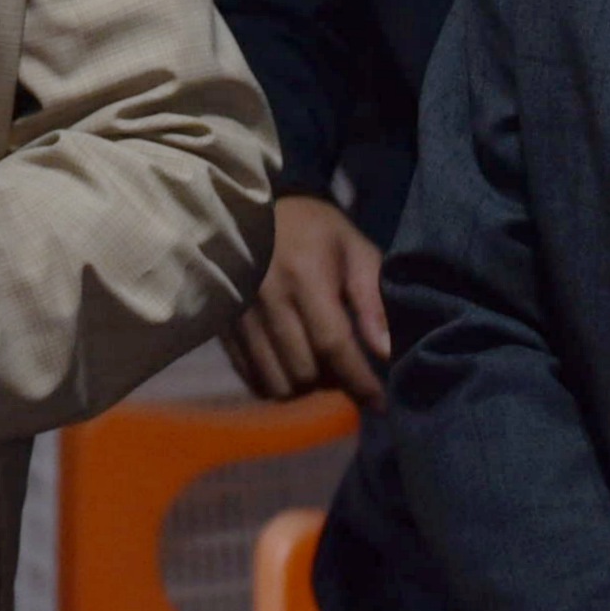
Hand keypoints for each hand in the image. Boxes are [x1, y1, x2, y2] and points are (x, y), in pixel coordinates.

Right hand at [228, 188, 393, 408]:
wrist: (252, 208)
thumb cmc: (314, 229)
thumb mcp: (354, 250)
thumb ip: (372, 300)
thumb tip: (386, 352)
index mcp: (305, 276)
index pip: (333, 344)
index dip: (358, 380)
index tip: (380, 402)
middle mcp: (268, 299)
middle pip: (302, 370)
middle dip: (332, 386)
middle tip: (349, 382)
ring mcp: (240, 314)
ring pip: (273, 379)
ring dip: (302, 390)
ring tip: (320, 376)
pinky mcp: (223, 324)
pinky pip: (248, 373)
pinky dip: (273, 382)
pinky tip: (290, 370)